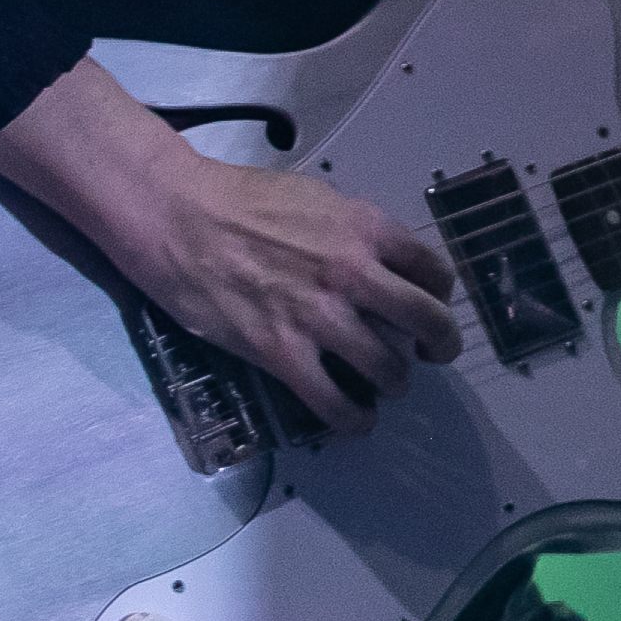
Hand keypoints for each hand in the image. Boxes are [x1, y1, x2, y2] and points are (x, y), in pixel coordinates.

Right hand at [117, 148, 466, 436]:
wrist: (178, 217)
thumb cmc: (241, 200)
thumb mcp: (317, 199)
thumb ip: (354, 232)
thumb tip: (376, 260)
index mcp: (365, 228)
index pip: (432, 270)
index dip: (441, 295)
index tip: (435, 306)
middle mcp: (353, 273)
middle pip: (426, 320)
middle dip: (440, 344)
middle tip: (433, 355)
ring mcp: (318, 316)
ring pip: (387, 367)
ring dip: (396, 382)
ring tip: (389, 385)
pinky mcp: (281, 352)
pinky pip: (333, 400)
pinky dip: (354, 419)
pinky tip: (358, 421)